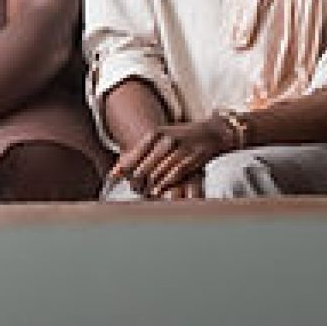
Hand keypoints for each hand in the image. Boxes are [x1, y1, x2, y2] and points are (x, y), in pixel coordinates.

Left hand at [110, 117, 236, 198]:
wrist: (212, 132)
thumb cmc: (181, 138)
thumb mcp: (160, 139)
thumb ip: (139, 153)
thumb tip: (114, 172)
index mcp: (155, 134)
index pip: (132, 156)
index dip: (123, 171)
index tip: (115, 179)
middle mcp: (165, 140)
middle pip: (143, 168)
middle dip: (136, 182)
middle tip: (134, 189)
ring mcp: (179, 149)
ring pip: (157, 174)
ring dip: (149, 187)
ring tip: (146, 193)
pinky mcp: (191, 159)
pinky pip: (173, 176)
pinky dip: (164, 185)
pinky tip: (158, 191)